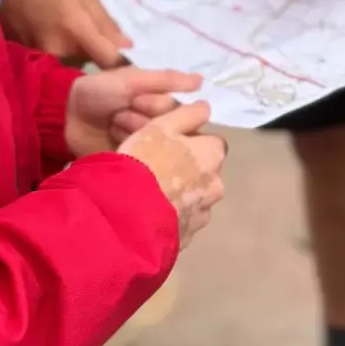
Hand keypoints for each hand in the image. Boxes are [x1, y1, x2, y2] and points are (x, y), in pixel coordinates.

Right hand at [0, 0, 131, 67]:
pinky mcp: (37, 65)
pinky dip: (68, 59)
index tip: (128, 59)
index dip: (122, 63)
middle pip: (94, 67)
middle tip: (100, 43)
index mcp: (77, 30)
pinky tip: (64, 44)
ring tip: (78, 40)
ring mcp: (47, 62)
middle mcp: (63, 52)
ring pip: (78, 67)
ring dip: (84, 58)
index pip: (109, 61)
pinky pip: (62, 66)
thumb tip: (127, 46)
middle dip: (101, 57)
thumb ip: (106, 22)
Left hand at [66, 65, 203, 157]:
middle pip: (169, 131)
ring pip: (155, 148)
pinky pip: (142, 163)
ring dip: (130, 135)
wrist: (65, 117)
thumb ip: (166, 80)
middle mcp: (161, 126)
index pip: (179, 111)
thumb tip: (202, 81)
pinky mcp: (134, 165)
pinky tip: (112, 145)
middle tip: (117, 114)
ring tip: (111, 127)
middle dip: (140, 120)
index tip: (134, 99)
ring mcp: (147, 148)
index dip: (156, 106)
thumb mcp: (131, 79)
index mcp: (163, 104)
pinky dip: (126, 152)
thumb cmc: (100, 92)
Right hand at [119, 101, 226, 247]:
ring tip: (147, 193)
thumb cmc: (145, 161)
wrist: (128, 217)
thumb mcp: (161, 127)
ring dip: (178, 194)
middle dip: (186, 170)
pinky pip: (180, 222)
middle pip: (204, 172)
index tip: (168, 144)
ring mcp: (202, 215)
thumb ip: (187, 114)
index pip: (211, 143)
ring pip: (193, 198)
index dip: (190, 142)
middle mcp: (216, 185)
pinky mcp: (187, 238)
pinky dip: (169, 216)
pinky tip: (148, 213)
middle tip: (155, 167)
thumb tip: (206, 107)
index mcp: (213, 155)